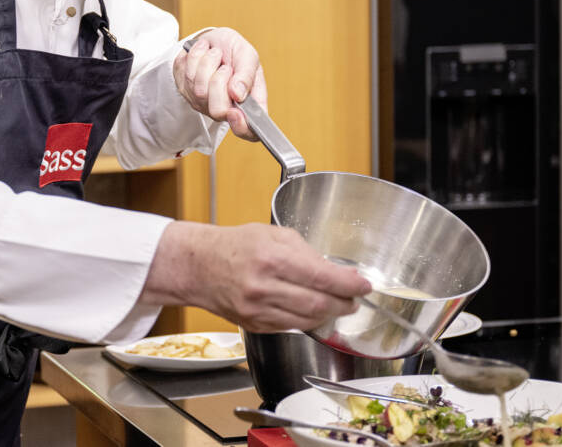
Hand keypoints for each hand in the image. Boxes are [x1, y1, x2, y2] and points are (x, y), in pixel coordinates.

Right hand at [141, 221, 371, 332]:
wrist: (198, 266)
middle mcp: (264, 287)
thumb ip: (306, 252)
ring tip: (336, 304)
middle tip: (353, 298)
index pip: (322, 277)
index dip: (349, 284)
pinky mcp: (254, 325)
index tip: (364, 285)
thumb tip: (337, 272)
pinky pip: (291, 327)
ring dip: (329, 314)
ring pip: (308, 321)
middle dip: (344, 302)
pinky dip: (307, 320)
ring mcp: (258, 310)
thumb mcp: (272, 235)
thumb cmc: (234, 245)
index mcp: (271, 258)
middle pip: (320, 304)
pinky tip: (310, 310)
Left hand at [173, 28, 266, 140]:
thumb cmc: (234, 50)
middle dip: (220, 80)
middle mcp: (226, 109)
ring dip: (207, 64)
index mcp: (248, 104)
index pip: (248, 131)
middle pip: (218, 111)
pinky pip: (185, 77)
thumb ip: (246, 75)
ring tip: (214, 55)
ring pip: (199, 91)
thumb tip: (238, 94)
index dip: (241, 126)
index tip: (234, 112)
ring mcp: (204, 103)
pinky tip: (202, 55)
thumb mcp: (248, 55)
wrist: (213, 39)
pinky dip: (194, 59)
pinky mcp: (186, 92)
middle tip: (225, 66)